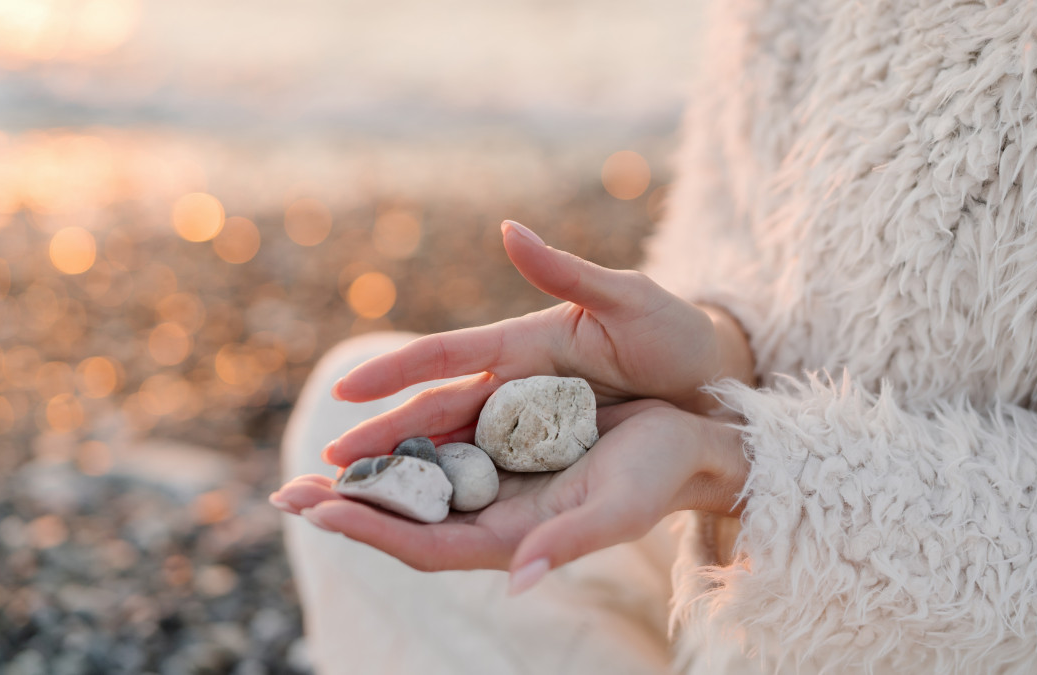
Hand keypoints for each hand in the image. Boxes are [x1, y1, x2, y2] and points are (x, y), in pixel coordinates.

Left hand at [271, 401, 747, 592]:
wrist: (683, 444)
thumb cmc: (656, 478)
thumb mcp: (617, 508)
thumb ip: (567, 543)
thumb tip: (518, 580)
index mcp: (514, 539)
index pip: (426, 543)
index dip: (371, 529)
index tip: (318, 509)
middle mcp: (495, 517)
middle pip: (406, 522)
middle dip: (347, 508)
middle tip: (285, 493)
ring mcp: (497, 485)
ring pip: (416, 487)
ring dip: (365, 480)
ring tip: (311, 469)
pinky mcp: (504, 452)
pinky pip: (442, 452)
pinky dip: (402, 448)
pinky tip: (373, 434)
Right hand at [323, 220, 754, 466]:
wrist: (712, 379)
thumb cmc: (673, 332)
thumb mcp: (627, 299)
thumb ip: (567, 271)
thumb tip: (507, 229)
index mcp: (525, 343)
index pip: (448, 356)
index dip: (396, 371)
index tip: (346, 389)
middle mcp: (516, 385)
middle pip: (437, 413)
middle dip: (382, 438)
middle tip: (324, 468)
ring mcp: (528, 422)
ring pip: (454, 448)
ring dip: (405, 471)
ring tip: (353, 497)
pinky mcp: (547, 453)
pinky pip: (491, 473)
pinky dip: (452, 490)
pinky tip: (420, 515)